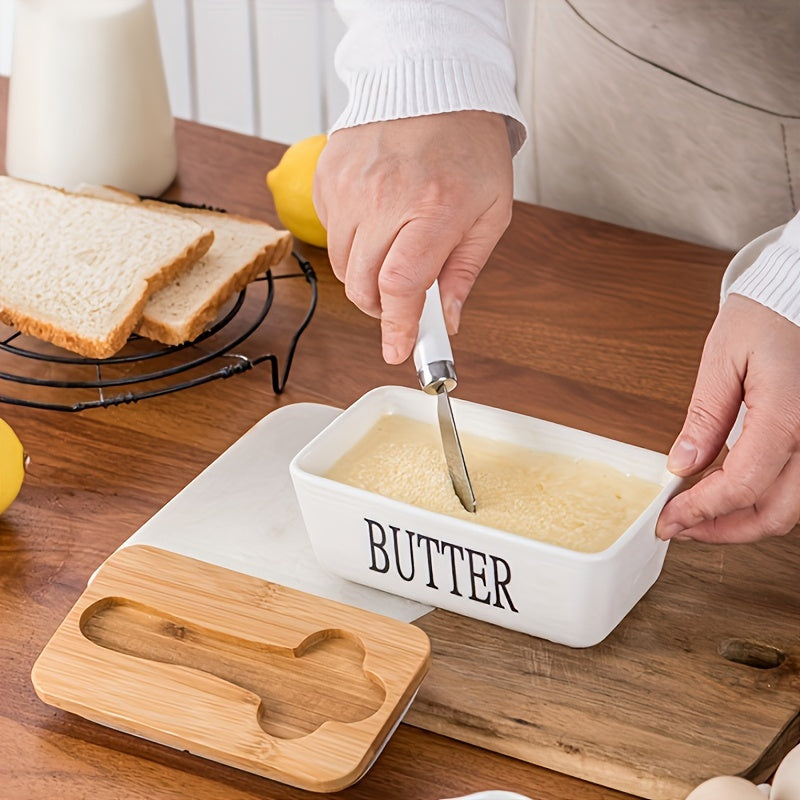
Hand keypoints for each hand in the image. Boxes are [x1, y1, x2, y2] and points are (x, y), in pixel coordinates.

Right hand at [312, 111, 512, 363]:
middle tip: (402, 300)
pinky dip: (352, 242)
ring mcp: (348, 187)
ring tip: (393, 251)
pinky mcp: (326, 177)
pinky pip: (329, 233)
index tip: (397, 351)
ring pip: (343, 265)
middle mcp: (383, 198)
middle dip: (382, 307)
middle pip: (364, 285)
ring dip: (366, 276)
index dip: (398, 327)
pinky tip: (376, 220)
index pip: (401, 286)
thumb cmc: (468, 146)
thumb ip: (465, 270)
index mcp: (432, 208)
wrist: (432, 82)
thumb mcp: (490, 211)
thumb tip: (448, 319)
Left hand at [656, 294, 799, 542]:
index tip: (669, 518)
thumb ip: (705, 417)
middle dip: (723, 530)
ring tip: (700, 515)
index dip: (702, 510)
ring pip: (792, 509)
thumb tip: (681, 465)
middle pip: (776, 514)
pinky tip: (730, 494)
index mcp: (789, 414)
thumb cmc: (769, 316)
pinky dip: (764, 501)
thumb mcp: (723, 359)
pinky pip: (798, 488)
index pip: (743, 485)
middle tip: (681, 527)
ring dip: (745, 521)